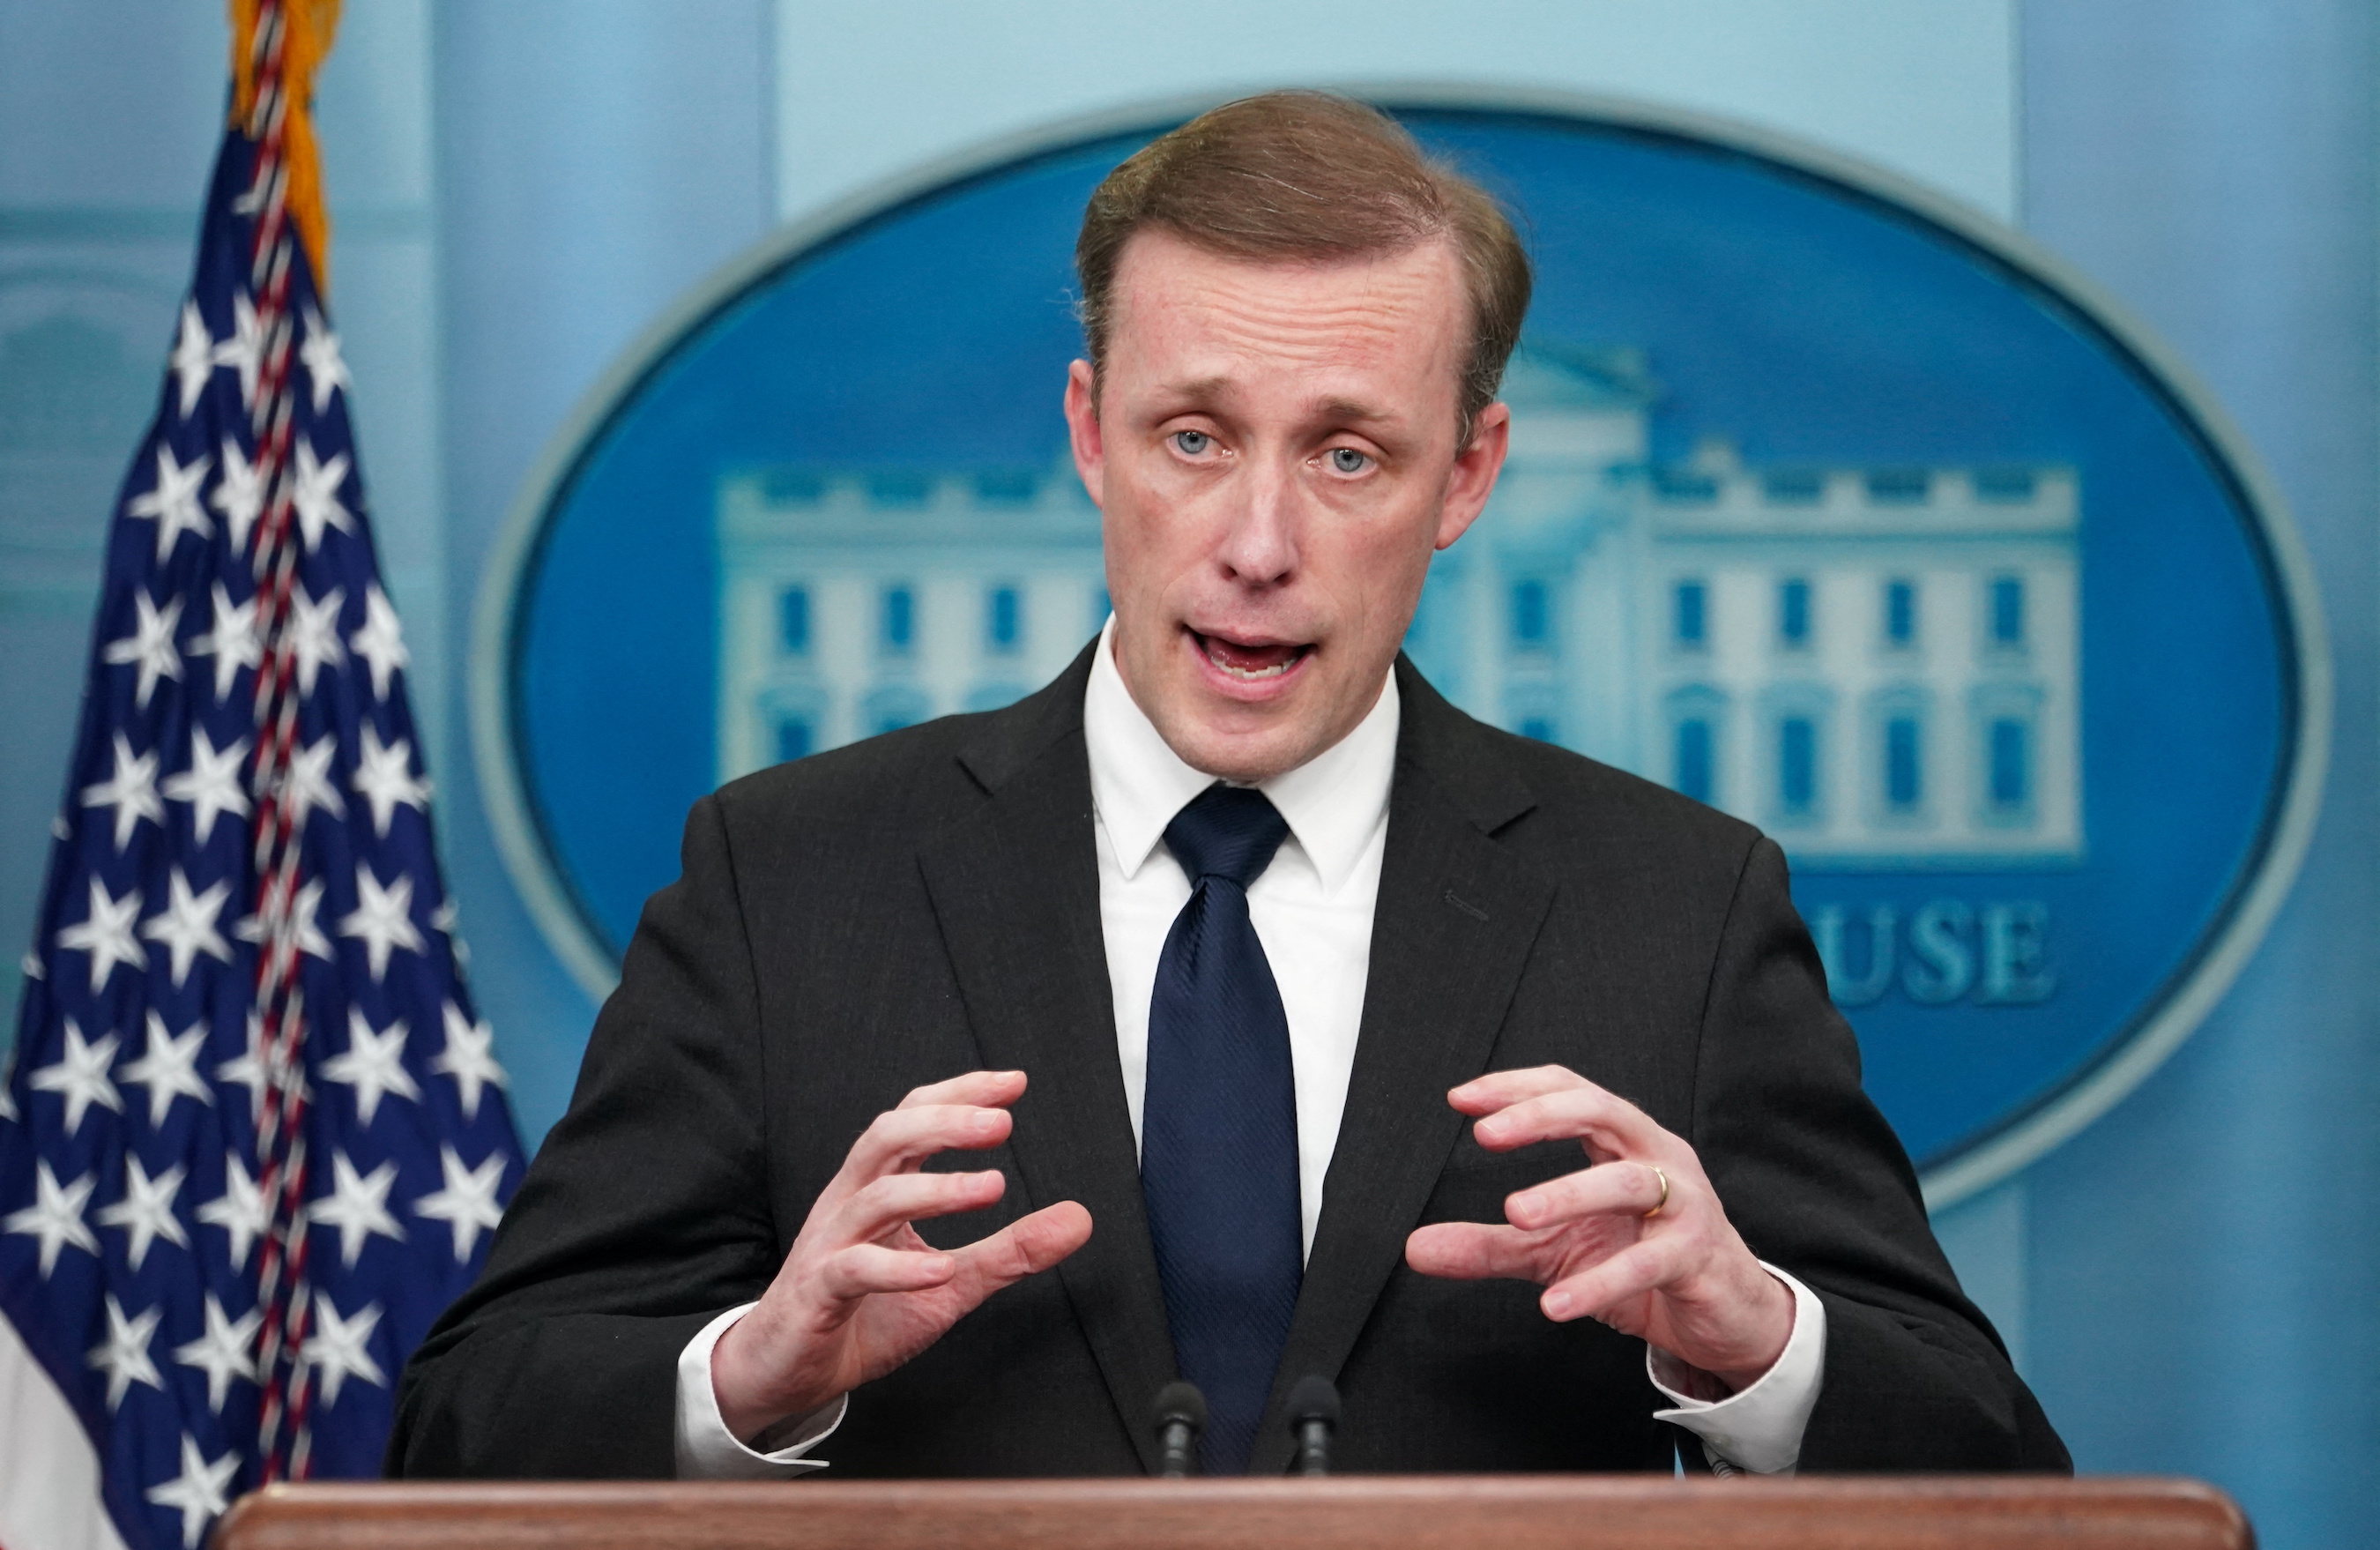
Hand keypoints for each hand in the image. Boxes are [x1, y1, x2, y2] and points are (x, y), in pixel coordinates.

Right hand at [710, 1070, 1092, 1440]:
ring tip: (993, 1187)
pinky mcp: (816, 1293)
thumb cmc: (862, 1316)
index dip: (959, 1095)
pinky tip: (942, 1270)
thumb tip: (1079, 1219)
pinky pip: (854, 1269)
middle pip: (888, 1137)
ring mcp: (828, 1245)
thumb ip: (1010, 1250)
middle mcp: (849, 1203)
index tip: (1014, 1084)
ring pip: (874, 1198)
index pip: (913, 1119)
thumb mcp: (951, 1283)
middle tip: (1002, 1123)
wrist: (786, 1373)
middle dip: (944, 1122)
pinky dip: (900, 1268)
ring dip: (936, 1190)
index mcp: (876, 1188)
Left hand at [1403, 1065, 1792, 1393]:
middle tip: (1486, 1134)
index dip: (1516, 1088)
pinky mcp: (1699, 1256)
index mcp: (1623, 1141)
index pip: (1570, 1091)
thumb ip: (1491, 1244)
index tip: (1460, 1100)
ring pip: (1625, 1182)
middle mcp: (1656, 1157)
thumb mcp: (1557, 1250)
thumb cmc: (1644, 1263)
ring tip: (1515, 1214)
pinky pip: (1648, 1262)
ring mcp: (1684, 1203)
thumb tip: (1416, 1247)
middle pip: (1600, 1111)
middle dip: (1540, 1116)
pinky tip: (1557, 1302)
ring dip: (1567, 1193)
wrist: (1725, 1316)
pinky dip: (1600, 1281)